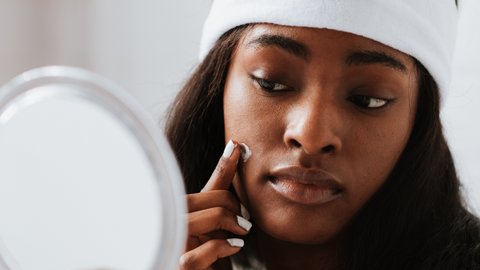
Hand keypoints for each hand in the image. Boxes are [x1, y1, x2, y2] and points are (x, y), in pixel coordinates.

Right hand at [179, 140, 251, 269]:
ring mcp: (172, 246)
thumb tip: (235, 149)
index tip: (237, 146)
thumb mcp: (218, 223)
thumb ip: (221, 192)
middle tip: (244, 219)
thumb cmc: (213, 256)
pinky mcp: (179, 267)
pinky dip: (222, 246)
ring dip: (227, 222)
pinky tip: (234, 247)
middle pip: (198, 199)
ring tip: (242, 231)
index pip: (203, 186)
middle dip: (228, 203)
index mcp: (180, 213)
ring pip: (199, 221)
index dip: (222, 166)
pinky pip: (201, 252)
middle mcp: (169, 227)